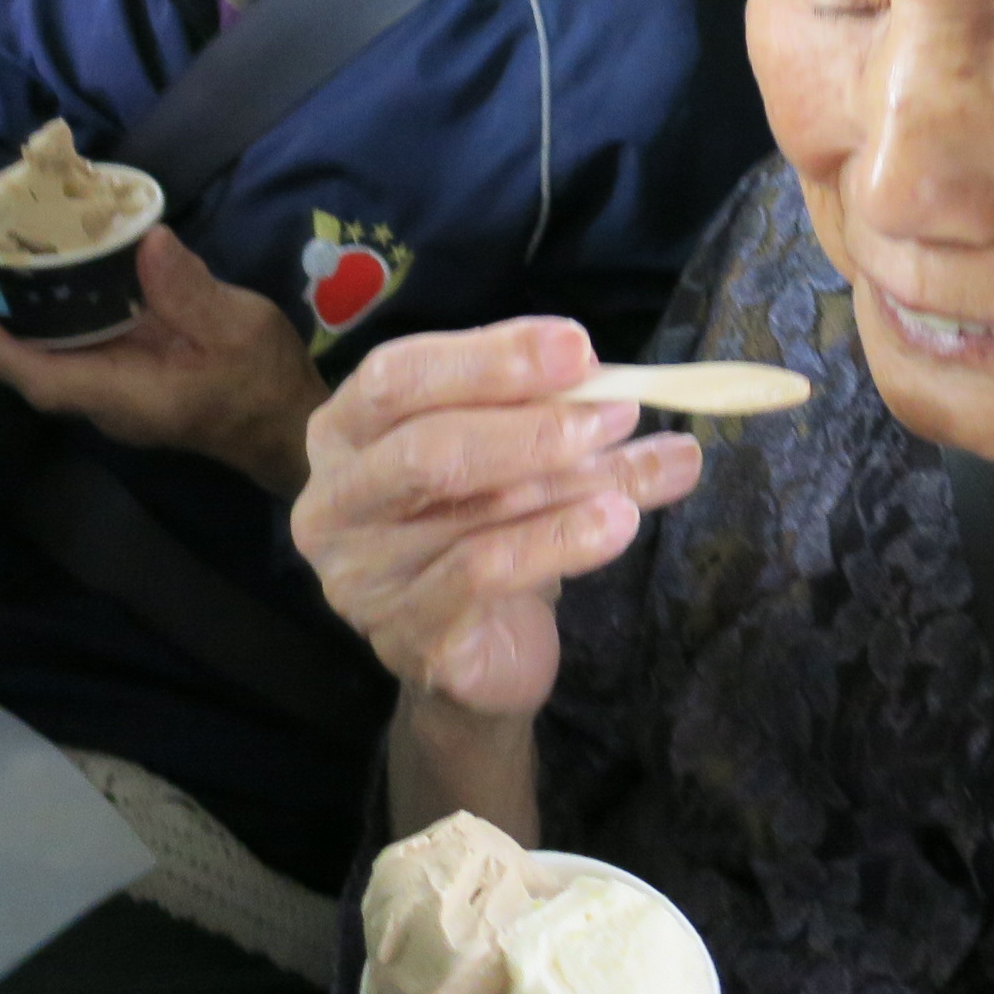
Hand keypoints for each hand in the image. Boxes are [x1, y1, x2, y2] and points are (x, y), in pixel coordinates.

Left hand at [0, 227, 326, 493]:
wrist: (289, 427)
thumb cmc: (263, 385)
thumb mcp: (237, 328)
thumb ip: (188, 290)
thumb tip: (147, 240)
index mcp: (119, 394)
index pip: (31, 372)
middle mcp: (103, 399)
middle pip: (27, 361)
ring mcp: (115, 391)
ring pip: (50, 352)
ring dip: (25, 309)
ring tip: (16, 249)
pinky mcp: (130, 377)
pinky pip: (80, 345)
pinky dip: (62, 311)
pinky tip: (70, 272)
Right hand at [292, 320, 701, 719]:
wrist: (483, 647)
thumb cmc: (486, 526)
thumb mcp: (510, 452)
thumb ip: (544, 408)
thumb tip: (613, 378)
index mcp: (345, 432)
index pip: (398, 376)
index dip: (487, 357)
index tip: (576, 346)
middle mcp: (335, 501)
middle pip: (425, 447)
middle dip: (533, 425)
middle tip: (620, 411)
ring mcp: (361, 576)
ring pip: (474, 511)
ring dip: (575, 481)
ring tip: (658, 464)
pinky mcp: (407, 634)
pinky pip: (487, 574)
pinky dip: (562, 540)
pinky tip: (619, 522)